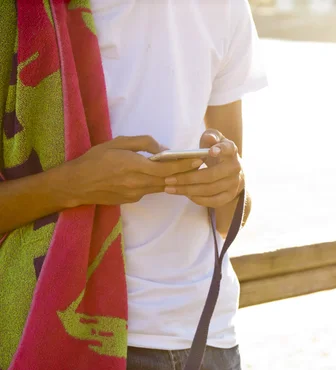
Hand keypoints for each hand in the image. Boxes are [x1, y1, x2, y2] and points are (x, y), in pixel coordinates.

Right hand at [65, 136, 202, 205]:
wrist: (76, 184)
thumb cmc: (95, 159)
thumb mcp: (118, 143)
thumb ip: (142, 143)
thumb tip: (163, 149)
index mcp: (134, 166)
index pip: (167, 167)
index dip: (184, 165)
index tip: (198, 160)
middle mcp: (138, 183)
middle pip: (168, 179)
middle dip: (184, 172)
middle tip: (198, 165)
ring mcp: (135, 193)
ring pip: (161, 186)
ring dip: (173, 179)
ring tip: (184, 169)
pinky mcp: (132, 200)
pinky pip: (150, 190)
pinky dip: (157, 182)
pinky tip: (160, 176)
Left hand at [164, 129, 244, 207]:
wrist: (231, 170)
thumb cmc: (216, 151)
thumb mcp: (213, 140)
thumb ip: (211, 136)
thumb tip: (210, 138)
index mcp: (231, 151)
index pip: (228, 149)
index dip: (220, 150)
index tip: (211, 151)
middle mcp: (235, 168)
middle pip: (211, 175)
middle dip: (187, 178)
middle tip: (169, 179)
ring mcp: (234, 183)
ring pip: (209, 190)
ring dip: (188, 190)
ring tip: (170, 188)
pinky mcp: (230, 196)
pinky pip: (213, 201)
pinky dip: (198, 199)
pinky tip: (185, 194)